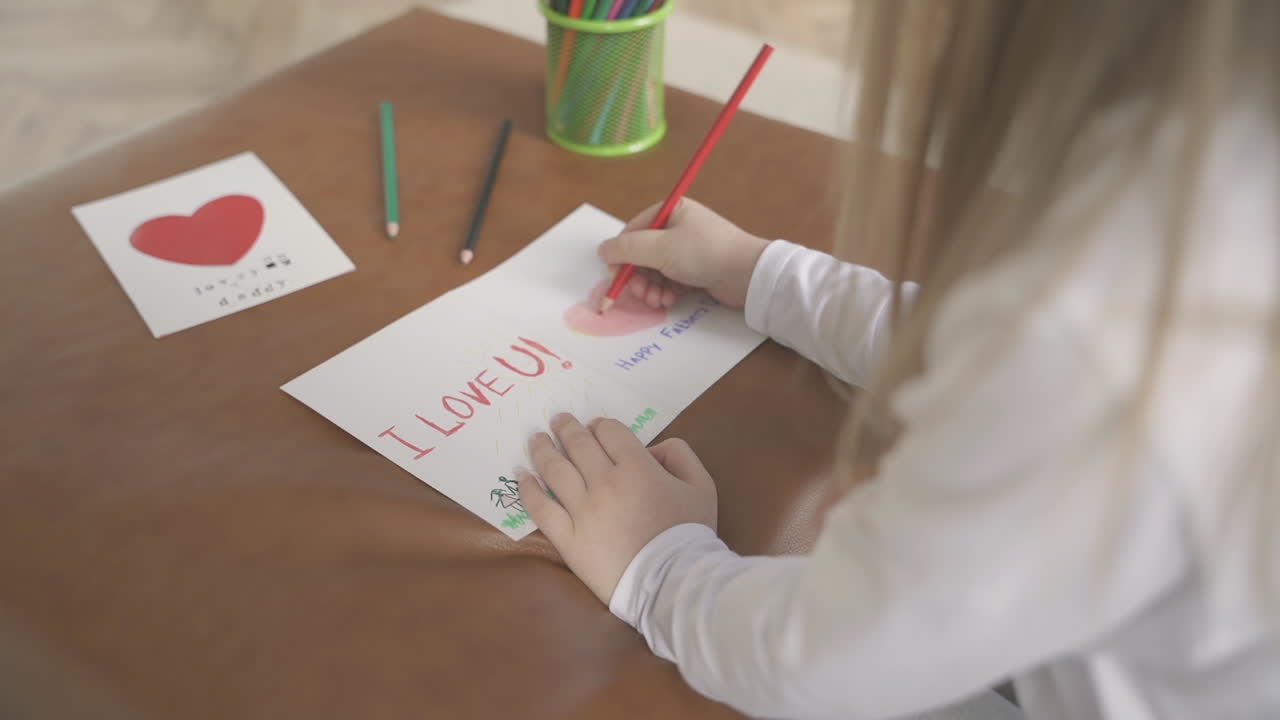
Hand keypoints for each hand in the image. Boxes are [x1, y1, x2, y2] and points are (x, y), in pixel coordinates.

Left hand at [519, 413, 716, 604]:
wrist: (671, 583)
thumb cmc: (690, 535)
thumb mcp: (702, 486)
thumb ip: (680, 455)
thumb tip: (653, 448)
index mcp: (637, 467)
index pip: (610, 433)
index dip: (600, 425)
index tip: (594, 426)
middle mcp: (605, 482)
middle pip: (579, 446)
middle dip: (567, 428)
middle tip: (558, 420)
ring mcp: (582, 511)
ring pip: (555, 470)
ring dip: (543, 449)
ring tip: (536, 439)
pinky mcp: (567, 538)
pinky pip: (541, 508)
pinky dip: (528, 488)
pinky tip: (522, 475)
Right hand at [598, 198, 768, 309]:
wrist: (747, 274)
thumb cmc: (704, 252)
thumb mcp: (660, 248)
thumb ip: (627, 249)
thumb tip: (602, 251)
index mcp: (669, 211)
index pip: (632, 232)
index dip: (621, 256)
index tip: (616, 278)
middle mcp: (677, 227)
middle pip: (642, 254)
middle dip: (638, 278)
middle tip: (641, 294)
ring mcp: (687, 249)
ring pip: (655, 271)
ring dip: (651, 289)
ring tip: (657, 301)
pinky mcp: (696, 269)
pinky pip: (670, 280)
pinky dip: (666, 292)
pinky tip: (669, 301)